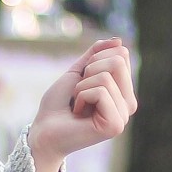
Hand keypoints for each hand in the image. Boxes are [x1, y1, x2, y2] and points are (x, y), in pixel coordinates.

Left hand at [28, 37, 136, 171]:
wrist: (43, 131)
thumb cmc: (58, 104)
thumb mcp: (78, 72)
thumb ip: (96, 54)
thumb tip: (119, 40)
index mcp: (123, 92)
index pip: (121, 55)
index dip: (95, 60)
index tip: (83, 81)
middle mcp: (128, 104)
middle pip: (118, 61)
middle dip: (90, 70)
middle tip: (79, 93)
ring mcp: (123, 116)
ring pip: (106, 76)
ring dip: (82, 87)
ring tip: (78, 105)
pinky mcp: (115, 125)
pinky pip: (100, 91)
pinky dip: (82, 96)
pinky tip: (79, 113)